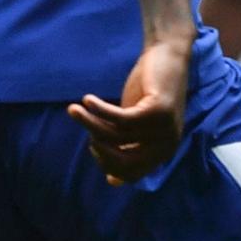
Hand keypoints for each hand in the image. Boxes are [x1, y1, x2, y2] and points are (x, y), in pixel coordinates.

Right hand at [68, 33, 191, 183]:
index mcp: (163, 152)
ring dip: (89, 123)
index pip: (130, 174)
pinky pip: (118, 119)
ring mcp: (164, 129)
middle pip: (122, 161)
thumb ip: (127, 150)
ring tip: (74, 110)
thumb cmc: (148, 93)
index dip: (107, 164)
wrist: (167, 57)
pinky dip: (98, 110)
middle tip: (87, 130)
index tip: (93, 146)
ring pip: (115, 136)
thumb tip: (113, 182)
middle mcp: (167, 144)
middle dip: (98, 149)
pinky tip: (86, 100)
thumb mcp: (137, 127)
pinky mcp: (157, 111)